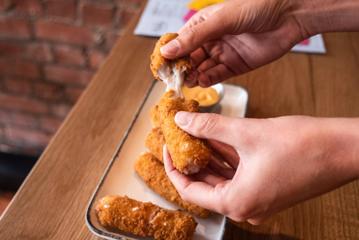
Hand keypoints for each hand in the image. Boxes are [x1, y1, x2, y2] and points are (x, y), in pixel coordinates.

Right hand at [160, 0, 358, 86]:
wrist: (289, 16)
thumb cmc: (256, 8)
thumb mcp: (221, 20)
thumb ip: (195, 37)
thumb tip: (168, 50)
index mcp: (204, 24)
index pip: (180, 41)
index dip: (170, 54)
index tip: (160, 66)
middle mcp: (211, 40)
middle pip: (189, 58)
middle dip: (181, 68)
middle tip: (174, 79)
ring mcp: (223, 53)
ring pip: (201, 68)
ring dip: (193, 75)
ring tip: (188, 81)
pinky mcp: (235, 66)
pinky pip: (217, 75)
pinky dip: (209, 79)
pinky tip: (203, 81)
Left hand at [163, 113, 358, 223]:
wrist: (343, 149)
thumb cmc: (302, 145)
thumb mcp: (246, 132)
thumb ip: (209, 126)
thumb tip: (183, 121)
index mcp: (237, 203)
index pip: (190, 190)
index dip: (173, 167)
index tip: (167, 147)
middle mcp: (247, 207)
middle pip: (206, 184)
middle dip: (192, 158)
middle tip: (180, 136)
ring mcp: (259, 199)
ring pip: (223, 178)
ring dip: (209, 156)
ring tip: (196, 133)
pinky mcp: (268, 188)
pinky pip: (239, 175)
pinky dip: (227, 158)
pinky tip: (218, 138)